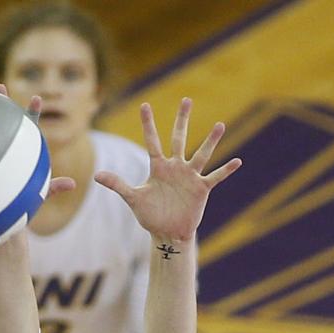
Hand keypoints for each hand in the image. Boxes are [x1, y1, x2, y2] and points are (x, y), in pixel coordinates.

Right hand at [0, 86, 75, 196]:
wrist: (3, 218)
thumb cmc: (22, 206)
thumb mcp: (38, 196)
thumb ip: (53, 189)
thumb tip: (72, 184)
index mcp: (23, 149)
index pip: (29, 126)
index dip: (32, 112)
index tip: (36, 98)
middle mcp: (6, 146)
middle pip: (4, 120)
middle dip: (1, 102)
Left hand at [95, 98, 239, 242]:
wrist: (167, 232)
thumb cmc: (151, 215)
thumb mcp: (133, 198)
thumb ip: (117, 185)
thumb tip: (96, 175)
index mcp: (158, 167)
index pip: (152, 141)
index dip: (148, 124)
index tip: (144, 105)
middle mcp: (175, 167)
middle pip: (178, 139)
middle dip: (181, 120)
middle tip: (186, 99)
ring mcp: (190, 176)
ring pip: (201, 154)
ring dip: (211, 141)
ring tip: (220, 125)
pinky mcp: (201, 189)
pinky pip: (215, 177)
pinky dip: (225, 170)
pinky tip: (237, 161)